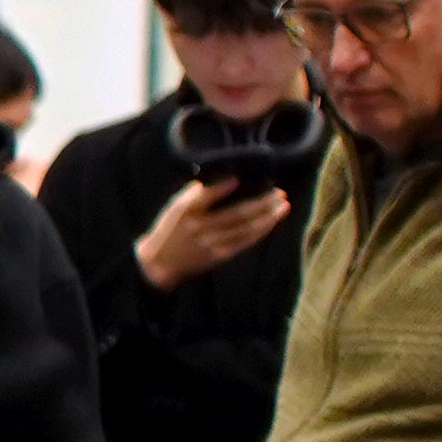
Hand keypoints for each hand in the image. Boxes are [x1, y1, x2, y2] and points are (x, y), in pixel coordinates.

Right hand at [134, 177, 291, 292]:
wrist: (158, 264)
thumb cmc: (169, 231)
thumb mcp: (174, 208)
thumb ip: (195, 194)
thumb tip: (223, 179)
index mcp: (185, 211)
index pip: (207, 196)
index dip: (224, 187)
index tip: (240, 178)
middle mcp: (199, 227)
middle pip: (236, 213)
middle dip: (261, 202)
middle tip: (278, 192)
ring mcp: (211, 243)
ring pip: (246, 228)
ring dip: (267, 216)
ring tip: (282, 205)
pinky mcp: (219, 255)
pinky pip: (245, 242)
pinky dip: (260, 231)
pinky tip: (271, 222)